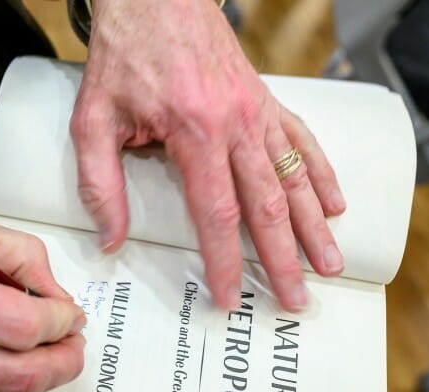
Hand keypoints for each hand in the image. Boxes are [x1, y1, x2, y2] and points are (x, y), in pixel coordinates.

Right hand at [0, 210, 86, 391]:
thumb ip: (14, 253)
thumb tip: (56, 295)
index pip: (19, 325)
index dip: (59, 321)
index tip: (68, 312)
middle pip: (20, 373)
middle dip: (63, 359)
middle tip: (74, 340)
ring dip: (45, 377)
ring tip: (54, 351)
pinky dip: (14, 387)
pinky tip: (20, 363)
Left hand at [70, 0, 346, 311]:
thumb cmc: (123, 55)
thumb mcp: (93, 120)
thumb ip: (100, 184)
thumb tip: (111, 239)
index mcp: (195, 133)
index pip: (216, 214)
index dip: (225, 262)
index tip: (230, 297)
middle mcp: (236, 125)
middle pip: (266, 206)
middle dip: (283, 259)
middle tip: (295, 300)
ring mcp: (256, 111)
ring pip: (293, 178)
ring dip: (313, 226)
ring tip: (331, 264)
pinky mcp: (264, 98)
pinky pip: (302, 141)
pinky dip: (320, 174)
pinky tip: (335, 204)